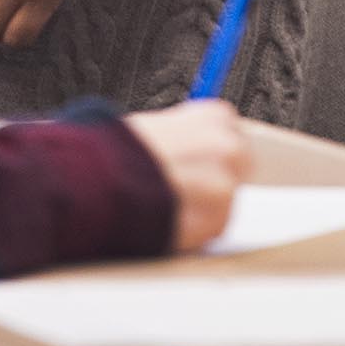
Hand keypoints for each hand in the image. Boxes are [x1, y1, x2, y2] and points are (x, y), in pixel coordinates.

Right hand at [123, 101, 250, 252]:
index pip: (230, 132)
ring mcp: (226, 185)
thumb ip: (183, 136)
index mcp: (215, 117)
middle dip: (216, 175)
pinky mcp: (219, 221)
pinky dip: (194, 228)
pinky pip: (212, 227)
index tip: (194, 160)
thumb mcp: (155, 125)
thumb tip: (190, 148)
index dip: (209, 149)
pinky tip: (169, 217)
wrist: (106, 181)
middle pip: (238, 165)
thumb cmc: (121, 151)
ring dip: (202, 206)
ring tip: (167, 202)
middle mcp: (229, 147)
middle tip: (186, 185)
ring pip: (223, 199)